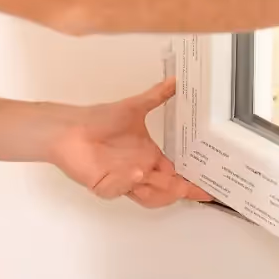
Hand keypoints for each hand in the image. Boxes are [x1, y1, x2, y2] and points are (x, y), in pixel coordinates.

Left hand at [48, 78, 212, 208]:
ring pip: (148, 197)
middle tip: (195, 189)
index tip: (208, 186)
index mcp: (149, 156)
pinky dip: (128, 182)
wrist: (70, 128)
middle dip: (181, 190)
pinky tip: (136, 171)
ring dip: (159, 192)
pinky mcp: (105, 186)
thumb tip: (175, 80)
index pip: (175, 174)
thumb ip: (157, 95)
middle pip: (166, 190)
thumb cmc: (98, 119)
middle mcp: (138, 170)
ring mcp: (123, 180)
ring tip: (169, 182)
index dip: (191, 182)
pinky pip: (120, 190)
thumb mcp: (134, 106)